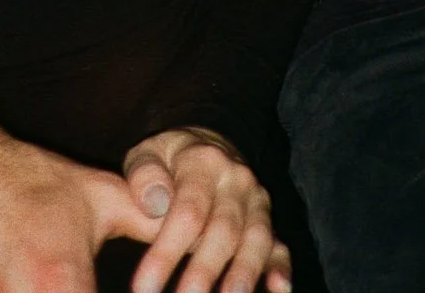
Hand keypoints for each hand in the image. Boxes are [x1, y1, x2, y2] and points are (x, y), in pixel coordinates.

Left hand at [124, 127, 291, 292]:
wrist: (204, 145)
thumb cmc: (166, 161)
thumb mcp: (146, 155)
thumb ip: (143, 175)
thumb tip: (153, 203)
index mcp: (203, 162)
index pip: (187, 211)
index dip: (166, 252)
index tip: (143, 288)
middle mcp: (237, 180)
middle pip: (224, 229)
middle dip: (204, 271)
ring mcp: (256, 201)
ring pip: (257, 239)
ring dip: (245, 273)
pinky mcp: (267, 221)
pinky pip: (279, 245)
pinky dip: (281, 268)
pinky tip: (280, 289)